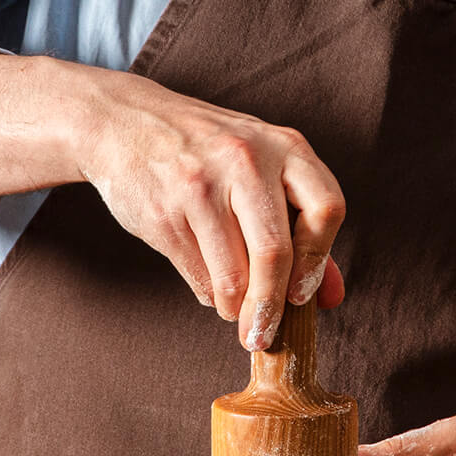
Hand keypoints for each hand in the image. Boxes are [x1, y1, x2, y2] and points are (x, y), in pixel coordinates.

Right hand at [76, 70, 345, 348]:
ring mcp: (200, 185)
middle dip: (270, 307)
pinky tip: (208, 283)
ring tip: (232, 308)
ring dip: (235, 307)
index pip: (326, 209)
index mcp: (284, 146)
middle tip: (263, 333)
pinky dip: (209, 294)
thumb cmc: (209, 154)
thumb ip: (302, 228)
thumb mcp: (263, 171)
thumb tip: (331, 297)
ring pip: (233, 276)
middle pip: (275, 252)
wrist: (124, 122)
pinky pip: (199, 277)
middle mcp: (245, 160)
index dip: (318, 260)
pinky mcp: (164, 213)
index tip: (302, 293)